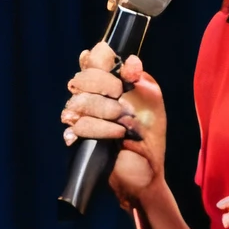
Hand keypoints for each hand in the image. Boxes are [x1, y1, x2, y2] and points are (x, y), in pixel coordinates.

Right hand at [62, 41, 167, 210]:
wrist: (146, 169)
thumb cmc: (149, 133)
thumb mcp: (152, 101)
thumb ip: (139, 79)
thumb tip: (131, 60)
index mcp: (107, 81)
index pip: (92, 58)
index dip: (99, 60)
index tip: (117, 73)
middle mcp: (90, 95)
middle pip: (81, 78)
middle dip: (103, 87)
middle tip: (121, 98)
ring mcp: (80, 116)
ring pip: (78, 102)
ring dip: (104, 112)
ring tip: (123, 124)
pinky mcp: (76, 138)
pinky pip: (78, 126)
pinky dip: (100, 130)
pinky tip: (116, 135)